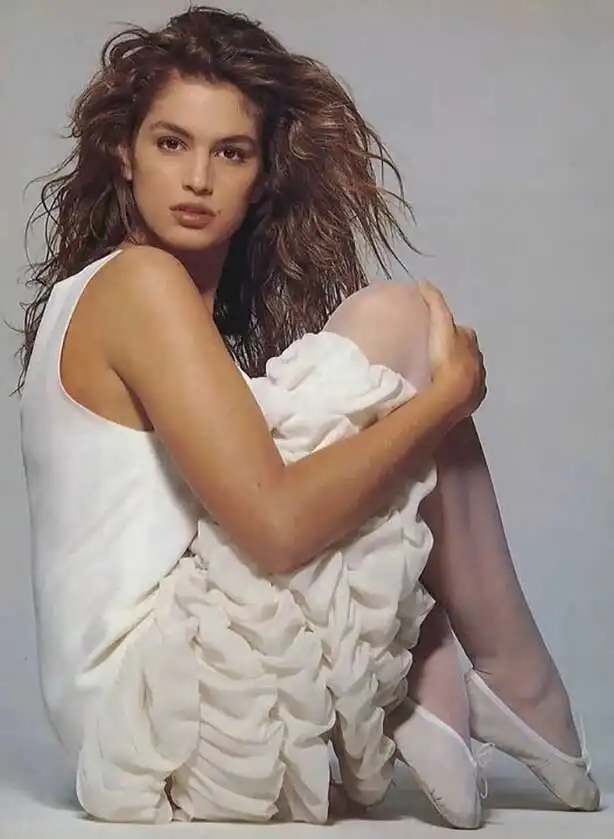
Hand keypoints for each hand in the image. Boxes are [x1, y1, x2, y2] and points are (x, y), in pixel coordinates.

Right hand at [418, 281, 486, 418]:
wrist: (454, 393)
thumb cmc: (446, 357)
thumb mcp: (439, 323)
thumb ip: (434, 302)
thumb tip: (424, 282)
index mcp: (471, 339)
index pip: (463, 331)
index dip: (452, 330)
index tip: (438, 334)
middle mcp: (479, 358)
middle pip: (467, 351)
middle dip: (457, 351)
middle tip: (437, 355)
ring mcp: (479, 379)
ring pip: (469, 370)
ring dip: (459, 370)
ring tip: (441, 375)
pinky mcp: (475, 398)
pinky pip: (468, 390)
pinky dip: (460, 388)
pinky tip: (449, 391)